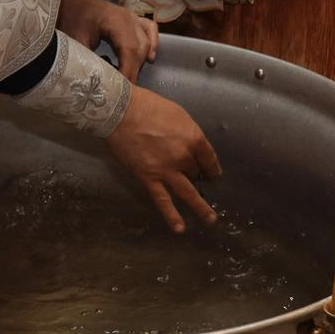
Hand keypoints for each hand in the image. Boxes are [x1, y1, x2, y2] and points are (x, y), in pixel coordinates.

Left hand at [58, 0, 157, 81]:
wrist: (74, 3)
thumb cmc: (72, 20)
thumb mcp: (75, 41)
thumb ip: (89, 60)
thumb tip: (100, 82)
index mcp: (114, 20)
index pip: (129, 49)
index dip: (128, 70)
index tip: (123, 89)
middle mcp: (128, 18)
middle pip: (139, 48)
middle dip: (133, 71)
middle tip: (124, 90)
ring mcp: (133, 17)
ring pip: (146, 43)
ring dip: (139, 63)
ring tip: (128, 79)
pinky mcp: (135, 19)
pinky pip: (150, 31)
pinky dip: (152, 45)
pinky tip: (149, 59)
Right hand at [103, 86, 221, 232]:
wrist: (120, 111)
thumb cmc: (148, 106)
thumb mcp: (177, 114)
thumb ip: (187, 132)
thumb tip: (189, 145)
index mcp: (193, 138)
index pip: (209, 158)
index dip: (212, 167)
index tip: (214, 174)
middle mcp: (184, 156)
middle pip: (196, 172)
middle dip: (196, 175)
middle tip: (197, 180)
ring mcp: (167, 170)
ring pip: (188, 192)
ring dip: (200, 207)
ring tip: (211, 219)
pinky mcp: (149, 178)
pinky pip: (163, 200)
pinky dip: (172, 215)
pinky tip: (180, 228)